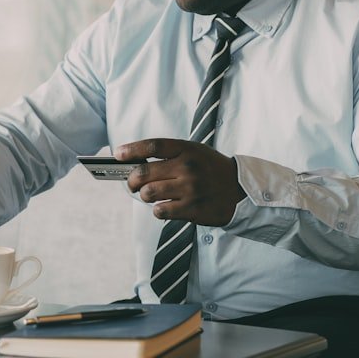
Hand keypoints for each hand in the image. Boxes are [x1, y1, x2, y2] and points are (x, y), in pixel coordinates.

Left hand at [115, 138, 246, 226]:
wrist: (240, 190)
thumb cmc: (211, 169)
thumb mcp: (194, 152)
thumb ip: (169, 155)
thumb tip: (135, 162)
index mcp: (187, 150)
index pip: (153, 146)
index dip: (131, 150)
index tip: (118, 154)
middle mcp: (188, 168)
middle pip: (144, 173)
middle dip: (132, 180)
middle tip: (133, 183)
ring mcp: (190, 189)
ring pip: (149, 193)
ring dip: (145, 195)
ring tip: (152, 195)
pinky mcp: (193, 209)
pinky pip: (161, 211)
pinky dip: (158, 210)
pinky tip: (166, 206)